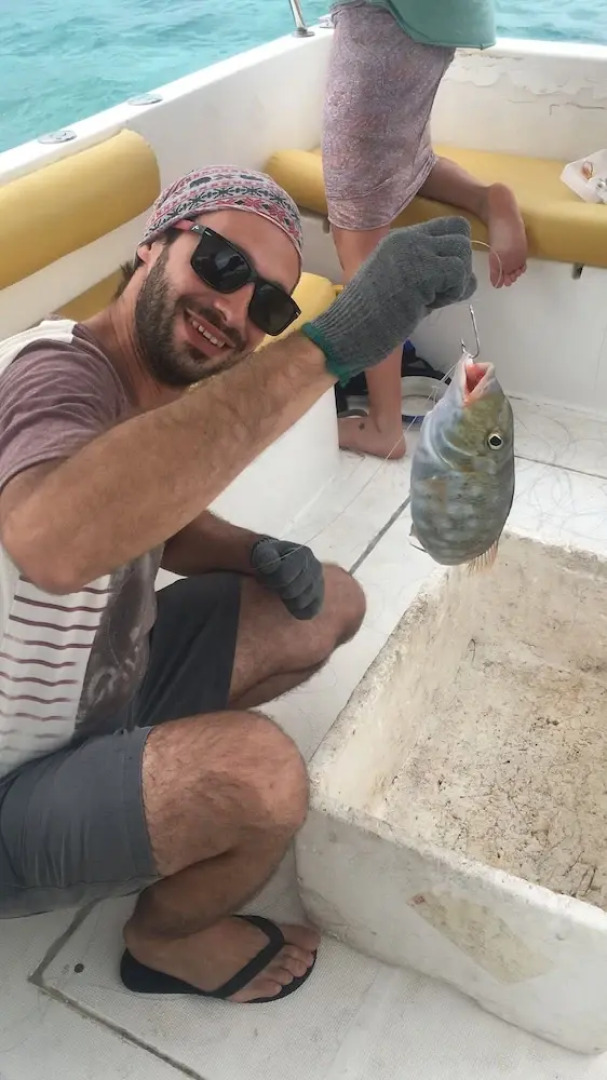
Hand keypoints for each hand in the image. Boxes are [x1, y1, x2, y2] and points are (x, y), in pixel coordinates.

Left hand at [250, 536, 323, 619]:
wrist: (278, 565)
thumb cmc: (269, 560)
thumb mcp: (263, 552)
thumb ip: (265, 556)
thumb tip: (272, 566)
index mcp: (304, 554)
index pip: (284, 577)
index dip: (270, 579)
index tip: (267, 574)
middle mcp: (316, 568)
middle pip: (292, 592)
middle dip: (278, 589)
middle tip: (274, 583)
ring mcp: (320, 584)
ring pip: (300, 603)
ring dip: (286, 600)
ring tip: (282, 589)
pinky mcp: (319, 600)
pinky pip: (308, 612)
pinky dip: (296, 610)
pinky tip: (290, 600)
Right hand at [301, 216, 475, 383]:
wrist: (353, 327)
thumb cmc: (369, 314)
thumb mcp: (396, 282)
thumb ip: (423, 272)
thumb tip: (459, 277)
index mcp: (401, 238)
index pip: (448, 226)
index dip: (454, 251)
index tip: (441, 278)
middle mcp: (410, 238)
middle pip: (460, 232)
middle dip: (459, 263)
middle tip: (441, 290)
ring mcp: (417, 251)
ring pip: (463, 252)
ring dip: (457, 279)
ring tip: (435, 299)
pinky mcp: (424, 270)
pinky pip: (459, 273)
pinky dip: (454, 292)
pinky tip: (433, 304)